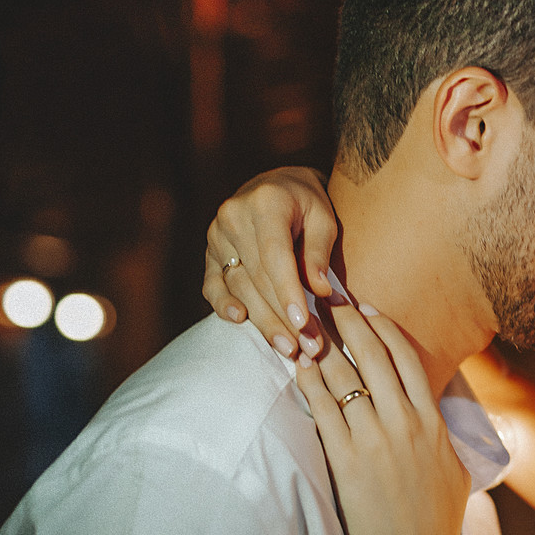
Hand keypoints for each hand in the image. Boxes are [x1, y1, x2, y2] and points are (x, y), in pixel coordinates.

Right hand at [203, 166, 337, 359]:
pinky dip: (223, 305)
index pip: (275, 257)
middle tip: (306, 349)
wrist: (279, 185)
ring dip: (263, 321)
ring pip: (238, 286)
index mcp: (265, 203)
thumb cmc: (308, 204)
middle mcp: (234, 217)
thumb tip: (320, 291)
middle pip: (257, 278)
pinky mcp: (210, 253)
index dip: (288, 293)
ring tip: (288, 348)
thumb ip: (320, 252)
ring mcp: (217, 236)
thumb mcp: (324, 218)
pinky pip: (213, 285)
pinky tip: (239, 321)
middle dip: (282, 317)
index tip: (304, 324)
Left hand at [297, 305, 469, 534]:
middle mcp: (405, 422)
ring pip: (345, 375)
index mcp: (431, 422)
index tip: (365, 308)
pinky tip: (297, 366)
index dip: (383, 327)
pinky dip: (309, 382)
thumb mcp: (457, 474)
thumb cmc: (436, 525)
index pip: (406, 358)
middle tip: (328, 299)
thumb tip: (442, 425)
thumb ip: (448, 441)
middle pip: (373, 354)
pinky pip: (323, 408)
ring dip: (323, 344)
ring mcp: (375, 439)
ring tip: (305, 323)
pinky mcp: (347, 459)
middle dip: (347, 321)